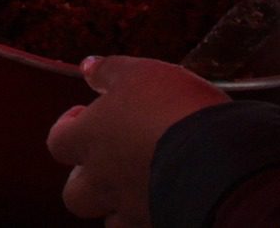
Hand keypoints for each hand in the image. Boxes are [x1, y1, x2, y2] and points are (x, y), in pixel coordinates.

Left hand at [46, 56, 227, 225]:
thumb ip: (109, 70)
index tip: (85, 118)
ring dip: (120, 209)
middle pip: (74, 194)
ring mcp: (132, 210)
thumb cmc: (176, 111)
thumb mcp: (142, 73)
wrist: (222, 163)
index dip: (68, 130)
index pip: (57, 142)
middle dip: (86, 183)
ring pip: (111, 222)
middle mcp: (103, 180)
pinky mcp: (162, 226)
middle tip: (109, 165)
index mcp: (90, 139)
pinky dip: (154, 219)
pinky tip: (170, 204)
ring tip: (141, 190)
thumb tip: (88, 67)